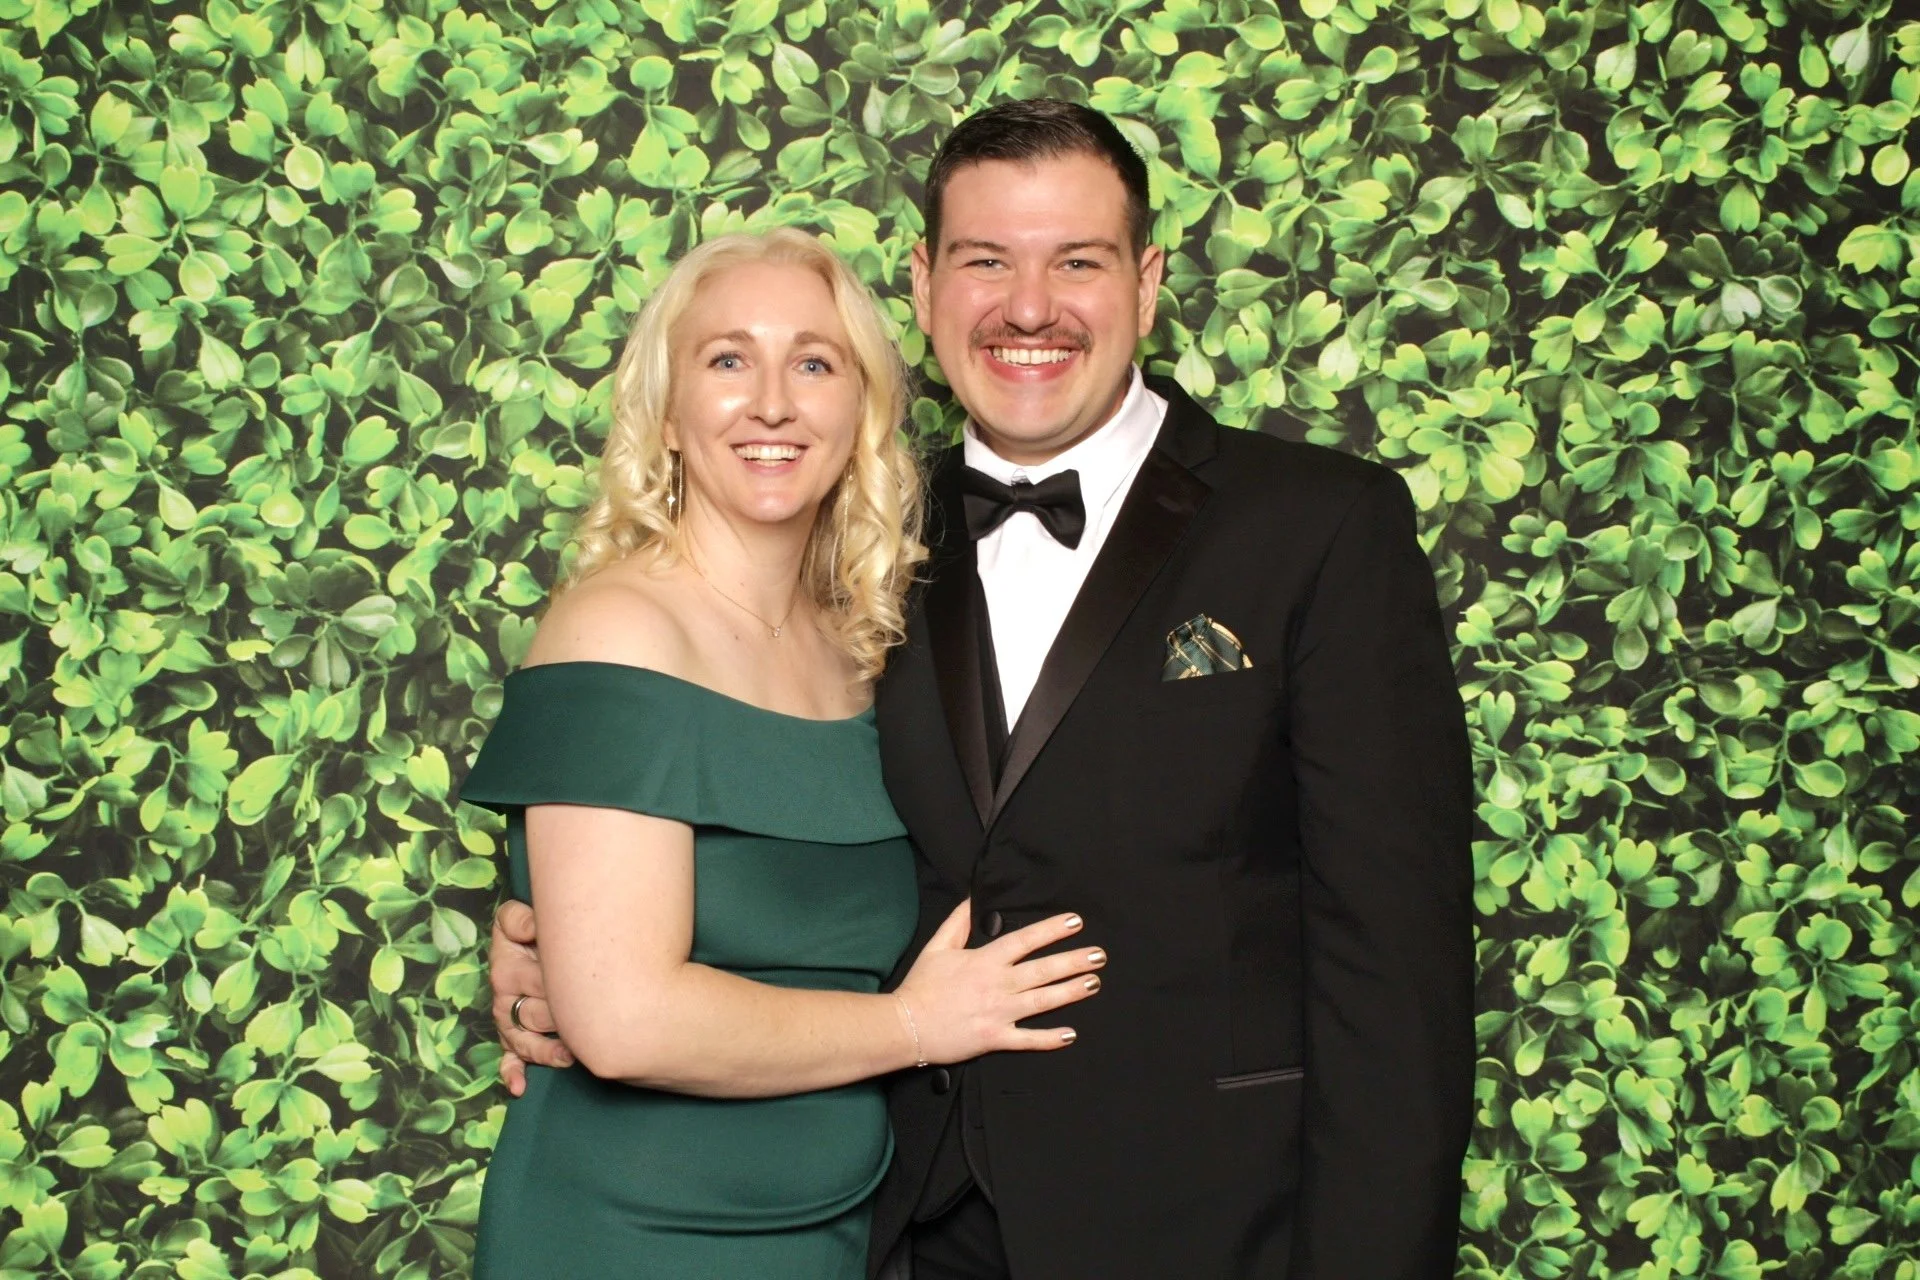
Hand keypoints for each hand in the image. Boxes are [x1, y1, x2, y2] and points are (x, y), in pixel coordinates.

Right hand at [490, 900, 574, 1094]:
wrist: (534, 943)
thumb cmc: (534, 931)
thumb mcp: (519, 918)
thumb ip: (521, 919)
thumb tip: (533, 928)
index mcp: (508, 966)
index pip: (533, 980)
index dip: (553, 983)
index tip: (577, 984)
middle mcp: (505, 995)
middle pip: (536, 1014)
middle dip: (561, 1019)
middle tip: (587, 1019)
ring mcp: (508, 1019)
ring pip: (526, 1041)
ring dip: (547, 1051)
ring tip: (572, 1054)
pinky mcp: (512, 1039)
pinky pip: (508, 1059)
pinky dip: (513, 1074)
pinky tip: (520, 1087)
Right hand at [893, 900, 1105, 1063]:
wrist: (906, 1024)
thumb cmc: (922, 986)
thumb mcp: (937, 946)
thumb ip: (957, 922)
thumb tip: (972, 898)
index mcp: (985, 960)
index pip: (1024, 940)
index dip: (1051, 930)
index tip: (1075, 922)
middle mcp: (997, 984)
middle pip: (1042, 970)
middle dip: (1073, 961)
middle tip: (1099, 955)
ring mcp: (998, 1013)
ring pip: (1041, 1001)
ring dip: (1070, 991)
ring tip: (1094, 983)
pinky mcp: (994, 1038)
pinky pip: (1027, 1039)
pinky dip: (1049, 1038)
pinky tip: (1071, 1034)